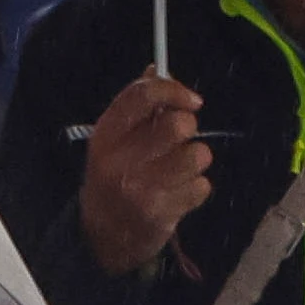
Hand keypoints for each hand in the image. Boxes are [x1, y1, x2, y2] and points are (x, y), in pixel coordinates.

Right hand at [78, 70, 213, 279]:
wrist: (102, 236)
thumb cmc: (115, 177)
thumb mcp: (115, 140)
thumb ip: (137, 105)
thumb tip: (157, 67)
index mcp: (106, 134)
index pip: (143, 94)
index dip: (175, 90)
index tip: (193, 100)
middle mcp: (119, 160)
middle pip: (178, 125)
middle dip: (188, 130)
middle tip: (180, 142)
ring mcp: (139, 188)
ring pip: (197, 155)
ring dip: (195, 161)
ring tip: (179, 170)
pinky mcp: (160, 213)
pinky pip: (202, 186)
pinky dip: (196, 189)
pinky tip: (177, 195)